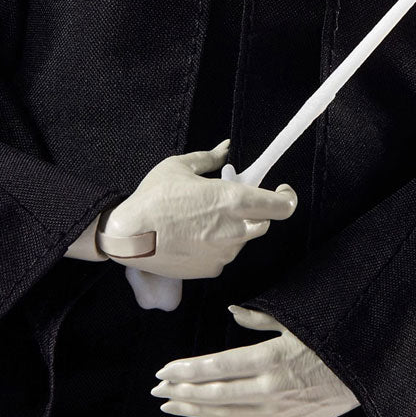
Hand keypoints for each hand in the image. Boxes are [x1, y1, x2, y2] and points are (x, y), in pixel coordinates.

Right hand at [98, 140, 297, 279]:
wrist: (128, 237)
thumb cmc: (153, 197)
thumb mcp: (179, 166)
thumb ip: (209, 158)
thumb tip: (225, 147)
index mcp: (232, 200)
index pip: (281, 206)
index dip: (287, 198)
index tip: (282, 191)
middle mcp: (234, 229)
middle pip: (265, 223)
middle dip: (255, 212)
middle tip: (231, 202)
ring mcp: (224, 252)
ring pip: (242, 239)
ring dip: (233, 228)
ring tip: (202, 218)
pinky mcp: (211, 269)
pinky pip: (224, 255)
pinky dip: (217, 245)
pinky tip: (192, 236)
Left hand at [151, 306, 359, 416]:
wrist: (365, 373)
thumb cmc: (330, 341)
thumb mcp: (297, 322)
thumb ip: (260, 318)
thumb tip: (232, 312)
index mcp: (269, 359)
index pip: (216, 366)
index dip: (186, 370)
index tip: (163, 371)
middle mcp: (268, 388)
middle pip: (214, 394)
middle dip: (181, 392)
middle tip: (156, 391)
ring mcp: (276, 410)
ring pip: (225, 415)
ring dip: (194, 411)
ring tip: (170, 407)